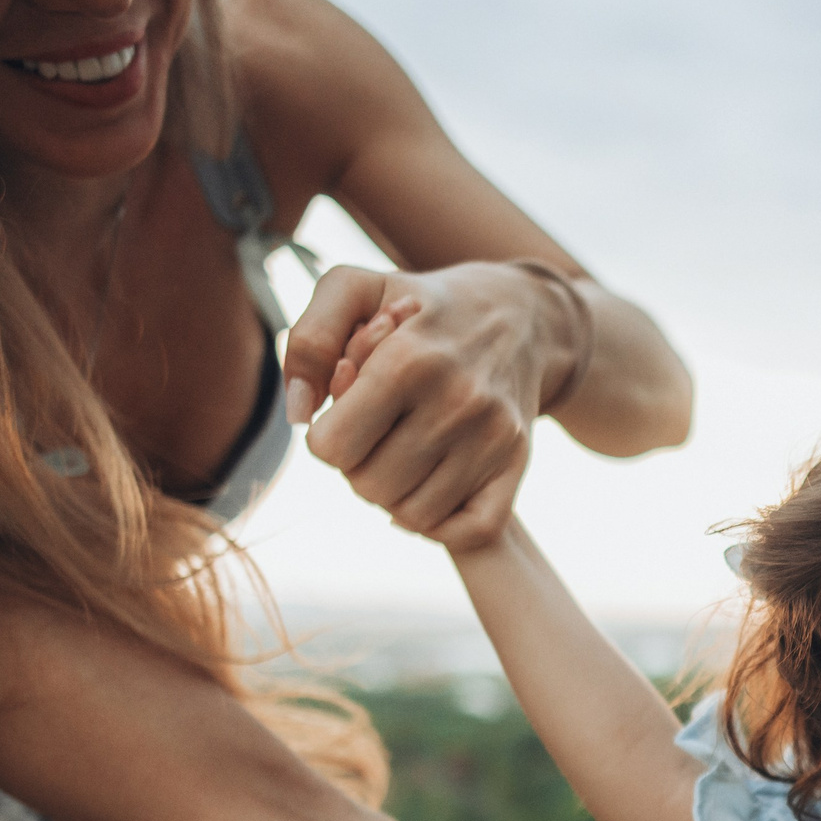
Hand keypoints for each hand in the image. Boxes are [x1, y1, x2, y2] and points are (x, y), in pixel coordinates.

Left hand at [284, 260, 587, 547]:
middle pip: (369, 486)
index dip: (326, 436)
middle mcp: (458, 402)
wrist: (521, 313)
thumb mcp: (355, 289)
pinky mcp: (518, 462)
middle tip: (376, 430)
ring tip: (403, 449)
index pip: (333, 448)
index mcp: (410, 360)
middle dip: (358, 464)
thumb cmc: (420, 305)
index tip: (345, 413)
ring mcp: (494, 437)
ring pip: (411, 515)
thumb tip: (299, 412)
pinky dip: (440, 523)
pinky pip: (470, 531)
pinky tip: (428, 487)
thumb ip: (310, 341)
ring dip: (394, 492)